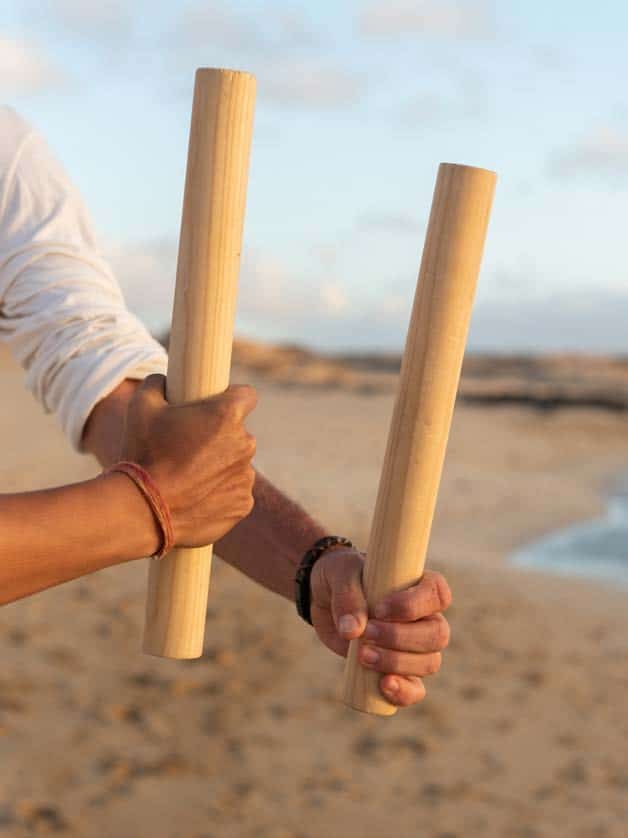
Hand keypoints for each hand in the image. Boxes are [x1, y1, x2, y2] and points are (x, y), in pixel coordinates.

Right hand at [122, 375, 256, 547]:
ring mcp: (246, 476)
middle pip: (238, 433)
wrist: (142, 510)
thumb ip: (157, 383)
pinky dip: (220, 494)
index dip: (231, 398)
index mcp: (227, 414)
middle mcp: (245, 443)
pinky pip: (235, 492)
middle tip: (189, 447)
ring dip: (220, 466)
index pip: (247, 395)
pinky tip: (195, 497)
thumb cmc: (143, 454)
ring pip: (237, 464)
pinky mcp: (243, 504)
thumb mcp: (140, 406)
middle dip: (219, 437)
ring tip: (188, 476)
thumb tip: (164, 380)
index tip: (215, 407)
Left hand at [310, 550, 450, 706]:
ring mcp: (415, 647)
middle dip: (401, 638)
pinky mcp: (399, 670)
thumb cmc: (341, 576)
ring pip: (429, 663)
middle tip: (367, 633)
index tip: (379, 609)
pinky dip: (404, 692)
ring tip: (362, 655)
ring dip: (397, 663)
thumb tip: (352, 632)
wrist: (326, 599)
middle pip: (437, 635)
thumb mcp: (340, 574)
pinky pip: (416, 689)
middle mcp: (425, 617)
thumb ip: (347, 597)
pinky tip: (383, 686)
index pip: (438, 595)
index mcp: (419, 585)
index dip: (414, 606)